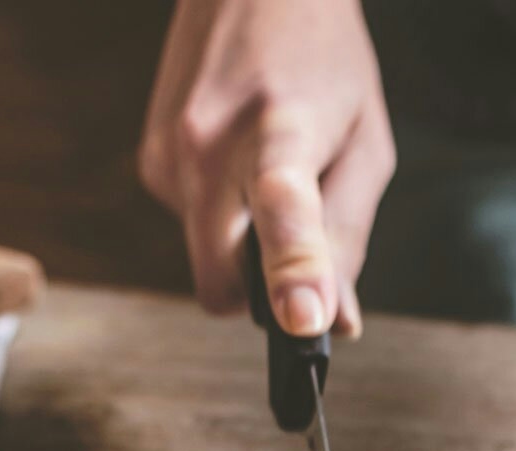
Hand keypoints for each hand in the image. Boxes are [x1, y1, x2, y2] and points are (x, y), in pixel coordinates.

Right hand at [138, 0, 393, 336]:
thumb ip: (349, 237)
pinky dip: (223, 218)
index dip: (292, 270)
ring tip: (271, 174)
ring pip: (207, 260)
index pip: (281, 207)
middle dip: (257, 296)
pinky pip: (193, 230)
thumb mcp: (365, 145)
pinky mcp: (149, 164)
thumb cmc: (322, 63)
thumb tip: (336, 322)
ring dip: (243, 244)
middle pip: (219, 283)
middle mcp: (208, 143)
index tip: (302, 321)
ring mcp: (168, 155)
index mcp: (278, 129)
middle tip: (300, 258)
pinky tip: (238, 163)